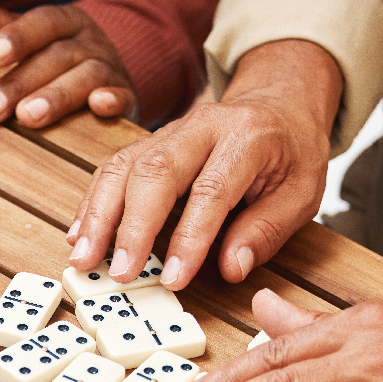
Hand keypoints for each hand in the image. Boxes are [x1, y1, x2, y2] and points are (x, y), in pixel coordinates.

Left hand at [0, 4, 135, 127]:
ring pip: (88, 75)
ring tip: (27, 117)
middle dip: (21, 81)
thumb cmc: (56, 58)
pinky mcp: (127, 98)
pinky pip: (124, 96)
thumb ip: (1, 28)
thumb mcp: (32, 37)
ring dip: (56, 96)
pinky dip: (113, 100)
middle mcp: (90, 42)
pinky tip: (99, 106)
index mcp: (65, 22)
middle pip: (57, 55)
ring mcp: (111, 69)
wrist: (111, 74)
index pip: (42, 22)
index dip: (17, 36)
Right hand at [66, 39, 339, 288]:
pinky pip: (113, 167)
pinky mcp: (148, 141)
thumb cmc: (291, 153)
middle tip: (118, 272)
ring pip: (123, 167)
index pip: (211, 190)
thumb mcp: (302, 193)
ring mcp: (169, 130)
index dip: (189, 237)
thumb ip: (266, 229)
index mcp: (247, 137)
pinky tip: (80, 233)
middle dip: (130, 227)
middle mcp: (201, 126)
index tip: (173, 278)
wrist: (279, 104)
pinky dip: (92, 203)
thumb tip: (231, 268)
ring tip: (83, 257)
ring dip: (98, 215)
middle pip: (155, 172)